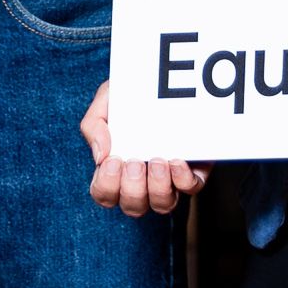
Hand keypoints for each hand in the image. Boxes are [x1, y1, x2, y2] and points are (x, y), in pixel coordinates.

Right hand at [81, 79, 206, 216]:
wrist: (169, 81)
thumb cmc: (131, 97)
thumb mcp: (106, 101)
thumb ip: (94, 125)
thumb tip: (100, 156)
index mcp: (116, 170)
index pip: (104, 194)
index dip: (106, 185)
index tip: (113, 160)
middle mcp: (142, 182)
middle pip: (133, 206)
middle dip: (132, 188)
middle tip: (135, 162)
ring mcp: (169, 180)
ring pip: (162, 205)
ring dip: (158, 187)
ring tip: (158, 160)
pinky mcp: (194, 172)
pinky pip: (190, 188)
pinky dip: (183, 179)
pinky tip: (177, 161)